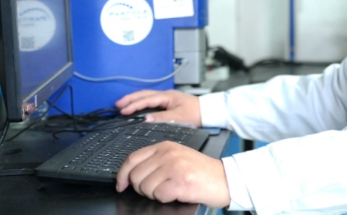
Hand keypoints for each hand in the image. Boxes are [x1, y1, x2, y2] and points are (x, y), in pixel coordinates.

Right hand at [115, 90, 201, 125]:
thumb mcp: (178, 117)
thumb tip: (145, 119)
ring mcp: (167, 98)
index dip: (133, 105)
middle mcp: (166, 95)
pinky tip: (138, 107)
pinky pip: (152, 100)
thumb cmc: (196, 113)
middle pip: (144, 94)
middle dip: (130, 99)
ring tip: (124, 105)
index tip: (123, 110)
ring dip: (135, 100)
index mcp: (167, 96)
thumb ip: (162, 118)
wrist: (209, 112)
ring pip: (147, 96)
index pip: (146, 99)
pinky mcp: (170, 102)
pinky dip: (142, 103)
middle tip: (118, 104)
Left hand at [116, 141, 230, 206]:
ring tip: (170, 190)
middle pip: (136, 176)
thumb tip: (130, 175)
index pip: (132, 158)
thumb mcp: (177, 157)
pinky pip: (159, 195)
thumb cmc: (201, 172)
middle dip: (142, 188)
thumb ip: (156, 161)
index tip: (121, 185)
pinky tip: (177, 193)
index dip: (122, 174)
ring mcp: (174, 166)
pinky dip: (166, 199)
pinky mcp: (181, 181)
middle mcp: (168, 153)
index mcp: (165, 146)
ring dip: (154, 194)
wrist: (225, 179)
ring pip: (145, 187)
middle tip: (157, 189)